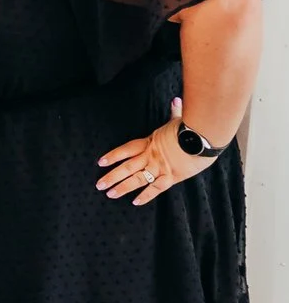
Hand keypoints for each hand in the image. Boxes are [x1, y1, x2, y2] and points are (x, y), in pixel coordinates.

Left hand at [98, 99, 215, 206]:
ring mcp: (160, 167)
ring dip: (123, 187)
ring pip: (137, 179)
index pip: (126, 150)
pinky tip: (135, 202)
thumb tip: (176, 101)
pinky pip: (156, 188)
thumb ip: (175, 112)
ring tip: (110, 194)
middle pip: (127, 167)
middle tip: (99, 185)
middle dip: (112, 177)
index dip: (113, 156)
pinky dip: (146, 196)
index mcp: (150, 142)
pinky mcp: (172, 176)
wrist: (204, 138)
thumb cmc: (193, 127)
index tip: (100, 162)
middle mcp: (151, 156)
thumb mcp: (180, 120)